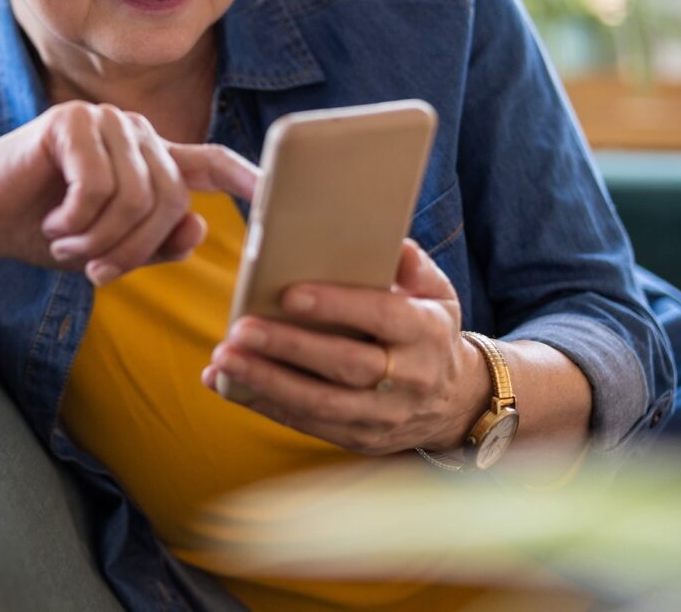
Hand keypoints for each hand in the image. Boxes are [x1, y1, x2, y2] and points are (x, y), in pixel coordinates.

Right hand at [0, 100, 258, 283]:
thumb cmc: (40, 229)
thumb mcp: (105, 249)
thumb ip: (154, 244)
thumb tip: (197, 230)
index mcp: (149, 158)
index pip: (211, 162)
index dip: (247, 180)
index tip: (276, 201)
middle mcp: (133, 131)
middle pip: (170, 199)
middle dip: (136, 248)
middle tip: (97, 273)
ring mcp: (104, 121)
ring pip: (136, 196)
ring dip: (100, 238)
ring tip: (66, 244)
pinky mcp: (70, 122)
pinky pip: (99, 185)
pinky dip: (76, 219)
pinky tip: (52, 221)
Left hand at [199, 238, 488, 454]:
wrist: (456, 402)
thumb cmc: (430, 333)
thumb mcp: (437, 294)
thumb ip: (412, 265)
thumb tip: (388, 242)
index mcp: (426, 333)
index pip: (383, 316)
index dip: (337, 305)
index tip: (289, 294)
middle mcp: (409, 378)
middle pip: (346, 365)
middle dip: (289, 348)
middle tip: (240, 328)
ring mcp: (384, 415)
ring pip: (321, 403)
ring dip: (267, 382)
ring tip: (224, 359)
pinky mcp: (360, 439)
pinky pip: (307, 424)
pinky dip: (264, 405)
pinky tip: (227, 385)